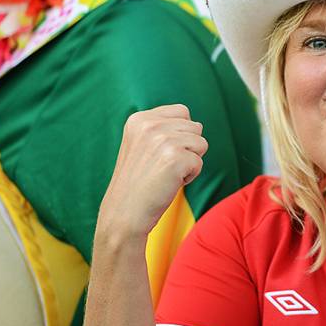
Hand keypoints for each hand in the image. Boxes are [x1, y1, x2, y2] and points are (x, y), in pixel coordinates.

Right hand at [98, 104, 208, 239]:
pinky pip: (199, 163)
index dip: (180, 134)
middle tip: (162, 166)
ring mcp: (163, 140)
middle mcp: (150, 125)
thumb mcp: (140, 145)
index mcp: (140, 118)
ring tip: (166, 174)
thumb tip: (197, 125)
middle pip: (195, 127)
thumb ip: (162, 129)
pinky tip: (168, 183)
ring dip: (190, 162)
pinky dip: (190, 177)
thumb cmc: (137, 182)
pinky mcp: (175, 158)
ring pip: (201, 144)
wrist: (124, 213)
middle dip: (187, 148)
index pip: (182, 111)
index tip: (160, 153)